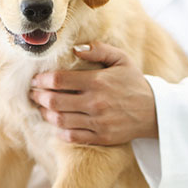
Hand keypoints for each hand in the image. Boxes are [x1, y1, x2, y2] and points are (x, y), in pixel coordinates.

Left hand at [29, 42, 157, 144]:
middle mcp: (95, 102)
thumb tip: (76, 49)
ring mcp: (97, 122)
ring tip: (41, 107)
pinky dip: (59, 131)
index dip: (41, 80)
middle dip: (38, 96)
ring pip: (59, 120)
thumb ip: (99, 49)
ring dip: (45, 113)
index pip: (59, 80)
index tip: (35, 80)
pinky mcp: (101, 137)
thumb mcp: (121, 59)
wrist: (155, 112)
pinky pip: (72, 136)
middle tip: (32, 93)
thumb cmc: (134, 83)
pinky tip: (56, 124)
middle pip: (54, 100)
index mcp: (97, 81)